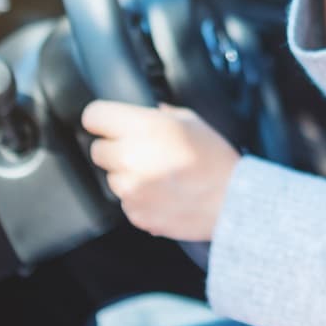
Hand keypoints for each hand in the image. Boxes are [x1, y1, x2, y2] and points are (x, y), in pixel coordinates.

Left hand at [82, 101, 239, 241]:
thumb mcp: (193, 122)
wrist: (231, 201)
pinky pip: (126, 202)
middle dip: (115, 149)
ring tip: (158, 176)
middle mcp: (130, 157)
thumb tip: (152, 111)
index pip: (94, 116)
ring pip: (111, 178)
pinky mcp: (135, 214)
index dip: (102, 119)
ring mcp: (131, 189)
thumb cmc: (216, 160)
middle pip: (97, 150)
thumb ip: (165, 113)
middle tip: (142, 152)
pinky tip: (163, 194)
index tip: (107, 124)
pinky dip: (139, 199)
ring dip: (127, 176)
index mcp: (143, 128)